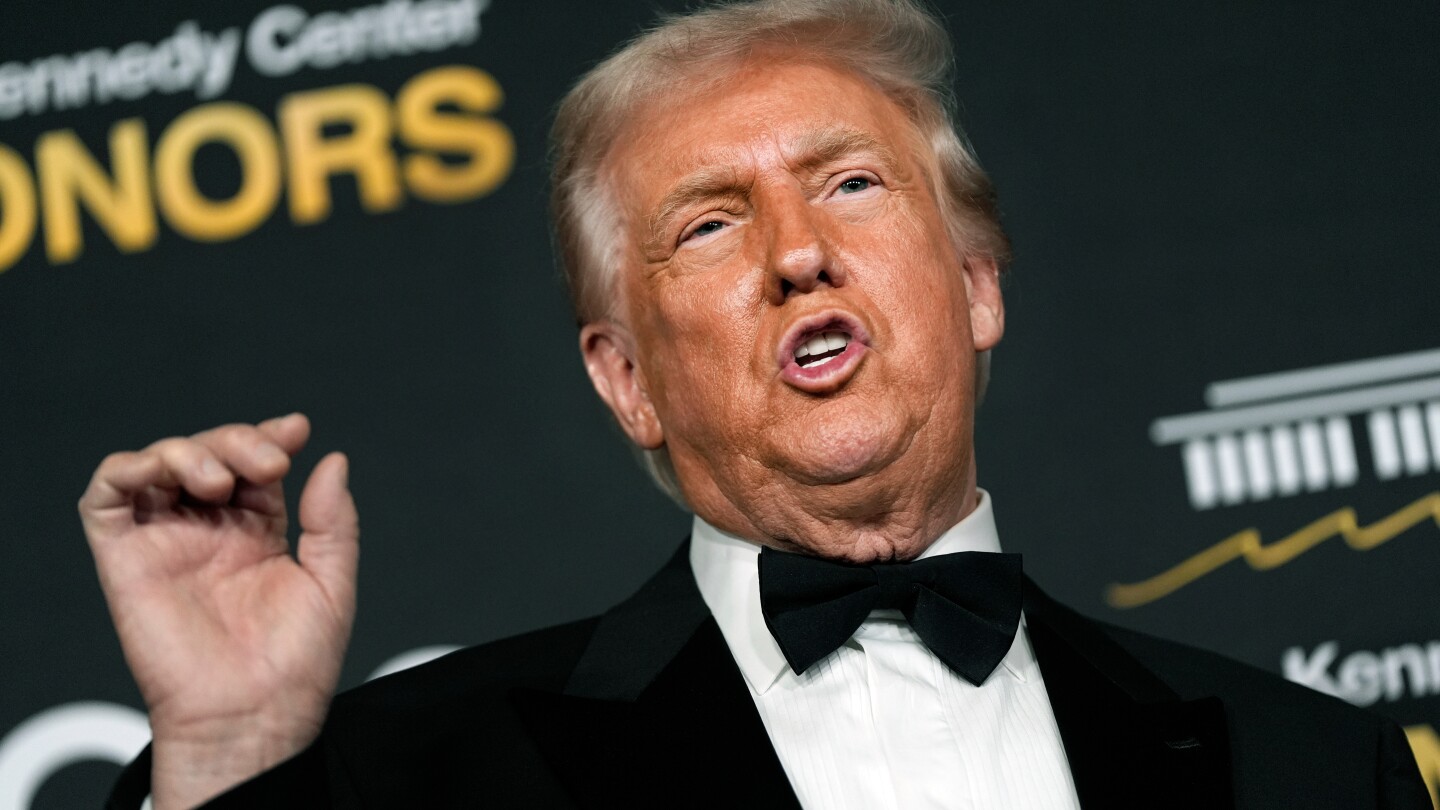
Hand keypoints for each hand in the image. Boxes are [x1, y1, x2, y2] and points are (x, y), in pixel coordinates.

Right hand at [79, 414, 357, 808]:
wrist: (254, 716)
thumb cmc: (294, 666)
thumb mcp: (333, 584)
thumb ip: (333, 521)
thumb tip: (332, 460)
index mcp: (257, 535)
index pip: (255, 465)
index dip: (269, 438)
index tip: (295, 430)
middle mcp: (210, 533)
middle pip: (211, 453)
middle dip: (238, 441)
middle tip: (269, 464)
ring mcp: (166, 542)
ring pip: (159, 463)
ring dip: (188, 450)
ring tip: (222, 480)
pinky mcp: (125, 558)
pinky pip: (106, 497)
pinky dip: (129, 468)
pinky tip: (166, 473)